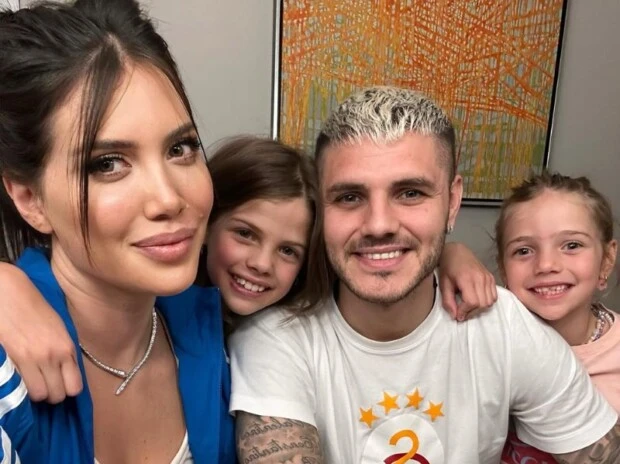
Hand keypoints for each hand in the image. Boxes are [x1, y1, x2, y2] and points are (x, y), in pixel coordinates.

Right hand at [0, 262, 81, 402]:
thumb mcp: (57, 328)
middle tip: (45, 384)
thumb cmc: (34, 307)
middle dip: (52, 394)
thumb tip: (65, 372)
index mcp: (66, 347)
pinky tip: (19, 378)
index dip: (67, 389)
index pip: (75, 387)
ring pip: (39, 395)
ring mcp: (31, 359)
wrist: (8, 292)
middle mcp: (52, 356)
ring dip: (35, 392)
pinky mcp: (11, 360)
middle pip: (57, 395)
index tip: (61, 384)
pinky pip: (20, 386)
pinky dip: (20, 386)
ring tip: (31, 382)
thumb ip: (63, 351)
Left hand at [438, 242, 496, 320]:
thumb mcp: (443, 284)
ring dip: (479, 308)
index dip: (465, 311)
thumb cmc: (448, 267)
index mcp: (467, 278)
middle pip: (482, 304)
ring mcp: (487, 277)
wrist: (456, 251)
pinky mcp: (491, 277)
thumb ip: (448, 301)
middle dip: (472, 312)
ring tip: (468, 307)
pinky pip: (494, 296)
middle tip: (462, 312)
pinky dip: (486, 302)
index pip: (472, 302)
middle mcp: (480, 278)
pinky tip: (476, 300)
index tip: (458, 315)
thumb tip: (454, 316)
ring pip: (490, 302)